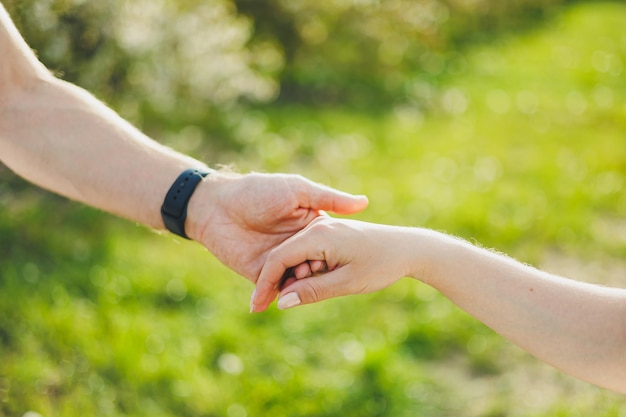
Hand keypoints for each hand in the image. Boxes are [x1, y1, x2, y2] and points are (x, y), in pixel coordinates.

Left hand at [186, 172, 368, 281]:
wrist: (216, 204)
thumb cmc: (258, 191)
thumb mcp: (298, 190)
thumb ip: (329, 198)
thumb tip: (364, 202)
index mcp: (307, 227)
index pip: (327, 248)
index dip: (333, 257)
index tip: (337, 261)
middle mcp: (294, 246)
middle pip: (314, 269)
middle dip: (318, 276)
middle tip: (319, 275)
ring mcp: (276, 261)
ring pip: (296, 282)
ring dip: (301, 288)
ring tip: (303, 288)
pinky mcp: (258, 274)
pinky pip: (273, 289)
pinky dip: (281, 296)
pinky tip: (287, 299)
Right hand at [250, 217, 417, 311]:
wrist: (408, 247)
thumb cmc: (381, 264)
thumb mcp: (346, 282)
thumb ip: (312, 291)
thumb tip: (282, 303)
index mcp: (318, 235)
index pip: (278, 259)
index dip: (264, 284)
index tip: (256, 307)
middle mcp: (317, 227)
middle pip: (282, 256)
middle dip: (274, 282)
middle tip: (267, 309)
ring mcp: (323, 228)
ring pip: (294, 255)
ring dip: (293, 277)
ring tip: (306, 295)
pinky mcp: (329, 234)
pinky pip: (306, 252)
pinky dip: (304, 270)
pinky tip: (315, 283)